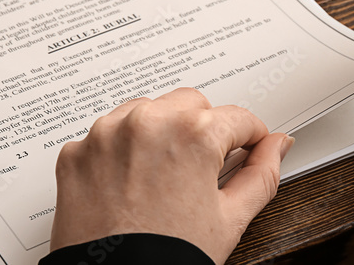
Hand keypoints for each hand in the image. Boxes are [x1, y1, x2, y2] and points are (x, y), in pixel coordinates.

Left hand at [49, 87, 292, 263]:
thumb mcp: (230, 219)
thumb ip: (262, 174)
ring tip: (164, 177)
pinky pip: (107, 135)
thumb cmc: (167, 260)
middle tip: (203, 169)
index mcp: (191, 134)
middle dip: (203, 129)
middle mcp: (146, 122)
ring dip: (160, 132)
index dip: (249, 137)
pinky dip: (121, 151)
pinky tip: (131, 183)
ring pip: (146, 111)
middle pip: (190, 104)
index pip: (237, 117)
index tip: (247, 146)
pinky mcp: (76, 152)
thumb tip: (277, 146)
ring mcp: (106, 135)